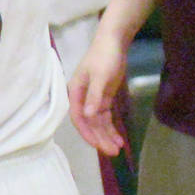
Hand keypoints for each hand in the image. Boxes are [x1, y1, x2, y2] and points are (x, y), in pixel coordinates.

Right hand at [67, 29, 130, 155]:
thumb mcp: (101, 76)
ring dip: (107, 136)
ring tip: (118, 149)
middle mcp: (81, 99)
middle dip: (100, 139)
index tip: (99, 146)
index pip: (79, 118)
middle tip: (113, 153)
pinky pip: (105, 118)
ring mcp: (92, 99)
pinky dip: (112, 128)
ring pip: (98, 123)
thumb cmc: (104, 56)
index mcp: (75, 93)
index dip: (88, 133)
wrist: (114, 42)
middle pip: (89, 124)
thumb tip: (88, 116)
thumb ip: (95, 96)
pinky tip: (119, 138)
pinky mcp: (103, 98)